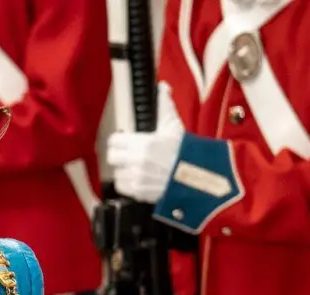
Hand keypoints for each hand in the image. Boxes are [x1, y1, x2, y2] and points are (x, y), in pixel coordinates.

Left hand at [105, 82, 183, 203]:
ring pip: (117, 173)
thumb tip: (161, 87)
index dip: (118, 140)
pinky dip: (128, 184)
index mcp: (143, 143)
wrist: (197, 179)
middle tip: (128, 154)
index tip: (124, 140)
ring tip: (136, 168)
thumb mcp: (174, 126)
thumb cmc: (186, 152)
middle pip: (112, 157)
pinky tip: (139, 179)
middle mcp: (137, 162)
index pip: (114, 140)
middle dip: (118, 155)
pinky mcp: (140, 193)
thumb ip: (163, 105)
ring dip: (124, 170)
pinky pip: (123, 188)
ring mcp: (138, 179)